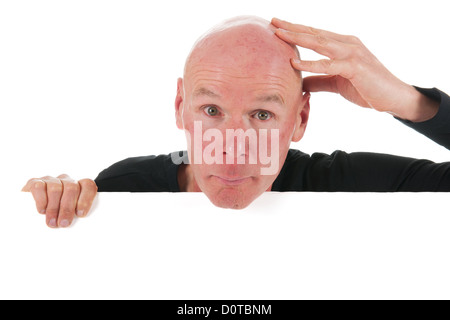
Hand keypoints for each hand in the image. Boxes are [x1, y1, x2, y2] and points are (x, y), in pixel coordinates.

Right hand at [22, 174, 97, 227]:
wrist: (31, 207)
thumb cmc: (58, 213)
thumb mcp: (70, 214)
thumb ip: (76, 215)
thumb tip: (75, 226)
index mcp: (79, 186)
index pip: (88, 186)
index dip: (86, 199)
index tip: (80, 214)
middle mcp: (66, 180)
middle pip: (72, 188)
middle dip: (67, 208)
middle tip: (64, 223)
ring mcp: (51, 180)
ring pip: (55, 189)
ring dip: (54, 208)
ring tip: (52, 222)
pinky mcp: (34, 182)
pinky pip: (39, 187)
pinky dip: (41, 200)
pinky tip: (42, 211)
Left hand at [272, 18, 438, 121]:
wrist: (393, 98)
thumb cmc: (366, 88)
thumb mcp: (336, 83)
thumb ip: (318, 80)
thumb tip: (300, 82)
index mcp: (342, 45)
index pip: (315, 34)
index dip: (296, 30)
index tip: (277, 26)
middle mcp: (347, 44)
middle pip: (314, 33)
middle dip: (292, 27)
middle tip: (272, 22)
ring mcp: (352, 53)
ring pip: (320, 43)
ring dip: (298, 38)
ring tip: (279, 34)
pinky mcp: (355, 67)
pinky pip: (329, 64)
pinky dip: (311, 64)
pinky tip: (294, 63)